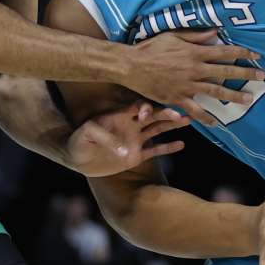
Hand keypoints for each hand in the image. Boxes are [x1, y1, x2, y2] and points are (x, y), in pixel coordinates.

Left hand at [67, 101, 189, 176]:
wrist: (76, 157)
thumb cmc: (79, 141)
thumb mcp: (85, 134)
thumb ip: (102, 136)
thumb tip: (122, 150)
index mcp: (120, 116)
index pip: (137, 107)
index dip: (145, 108)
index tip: (148, 114)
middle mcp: (131, 125)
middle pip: (153, 116)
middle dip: (167, 114)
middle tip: (181, 113)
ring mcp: (135, 140)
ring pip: (158, 130)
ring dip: (172, 126)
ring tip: (188, 120)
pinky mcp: (136, 155)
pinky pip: (155, 150)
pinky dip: (168, 147)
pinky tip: (181, 144)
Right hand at [123, 29, 262, 125]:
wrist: (131, 66)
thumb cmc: (151, 48)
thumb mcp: (173, 36)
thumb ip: (196, 36)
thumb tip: (215, 32)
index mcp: (195, 53)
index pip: (224, 52)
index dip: (242, 53)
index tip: (256, 56)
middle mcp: (195, 69)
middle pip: (225, 72)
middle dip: (245, 74)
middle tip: (261, 77)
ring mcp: (187, 86)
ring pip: (215, 91)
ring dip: (233, 96)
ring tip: (248, 100)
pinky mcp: (178, 98)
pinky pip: (195, 109)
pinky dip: (206, 117)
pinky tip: (216, 122)